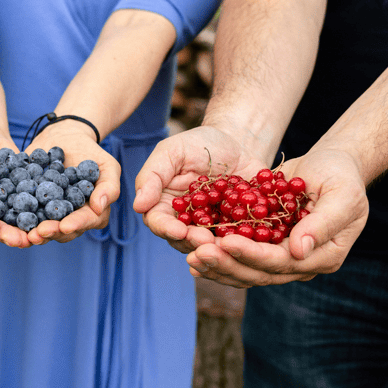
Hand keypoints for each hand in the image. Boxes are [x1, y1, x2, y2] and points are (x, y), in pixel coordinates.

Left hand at [23, 124, 119, 244]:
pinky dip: (15, 217)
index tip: (65, 226)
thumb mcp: (107, 166)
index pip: (84, 222)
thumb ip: (109, 187)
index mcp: (90, 213)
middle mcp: (69, 218)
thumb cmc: (90, 153)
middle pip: (61, 231)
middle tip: (38, 233)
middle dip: (50, 232)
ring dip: (32, 232)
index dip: (75, 224)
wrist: (64, 137)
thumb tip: (99, 207)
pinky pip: (22, 213)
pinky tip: (6, 218)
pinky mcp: (30, 205)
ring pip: (41, 228)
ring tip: (24, 232)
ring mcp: (48, 214)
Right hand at [133, 125, 267, 253]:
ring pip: (210, 245)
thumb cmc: (198, 144)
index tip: (178, 230)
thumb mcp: (171, 152)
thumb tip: (138, 206)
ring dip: (217, 247)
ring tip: (226, 243)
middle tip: (205, 239)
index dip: (166, 229)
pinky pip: (239, 239)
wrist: (238, 141)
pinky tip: (249, 240)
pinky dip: (243, 242)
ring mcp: (212, 227)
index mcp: (164, 205)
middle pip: (183, 240)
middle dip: (193, 242)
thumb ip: (152, 176)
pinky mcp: (238, 228)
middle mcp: (185, 221)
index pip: (158, 222)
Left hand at [187, 147, 367, 287]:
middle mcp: (301, 264)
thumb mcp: (341, 195)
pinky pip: (239, 259)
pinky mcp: (265, 248)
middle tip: (197, 253)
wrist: (329, 167)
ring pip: (245, 271)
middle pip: (259, 273)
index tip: (224, 242)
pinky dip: (217, 258)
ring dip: (217, 266)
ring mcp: (282, 259)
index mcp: (325, 257)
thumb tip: (299, 251)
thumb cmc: (341, 176)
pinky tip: (191, 254)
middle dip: (226, 264)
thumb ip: (323, 223)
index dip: (252, 255)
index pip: (282, 263)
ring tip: (190, 257)